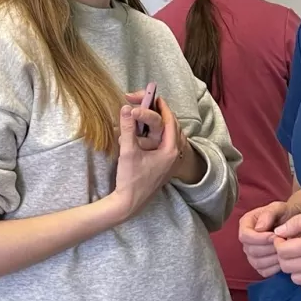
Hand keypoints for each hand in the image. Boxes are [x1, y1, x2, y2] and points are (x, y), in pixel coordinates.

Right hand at [112, 98, 180, 219]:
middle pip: (173, 126)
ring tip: (149, 114)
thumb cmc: (130, 180)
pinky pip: (167, 143)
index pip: (170, 121)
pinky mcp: (165, 166)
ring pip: (171, 135)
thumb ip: (127, 129)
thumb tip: (126, 108)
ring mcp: (171, 161)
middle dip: (161, 113)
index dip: (161, 107)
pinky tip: (148, 132)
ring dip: (161, 123)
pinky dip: (159, 134)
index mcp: (170, 150)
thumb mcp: (128, 152)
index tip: (152, 96)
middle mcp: (175, 155)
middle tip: (149, 103)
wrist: (129, 204)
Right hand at [239, 201, 300, 277]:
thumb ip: (269, 214)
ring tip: (286, 250)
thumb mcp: (278, 207)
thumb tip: (258, 228)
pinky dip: (275, 268)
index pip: (245, 236)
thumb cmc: (285, 213)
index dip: (260, 238)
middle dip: (269, 248)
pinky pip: (264, 271)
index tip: (275, 236)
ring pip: (257, 263)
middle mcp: (246, 240)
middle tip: (284, 243)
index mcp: (246, 223)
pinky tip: (284, 259)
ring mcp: (251, 254)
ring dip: (273, 258)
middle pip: (251, 251)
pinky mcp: (260, 265)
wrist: (294, 222)